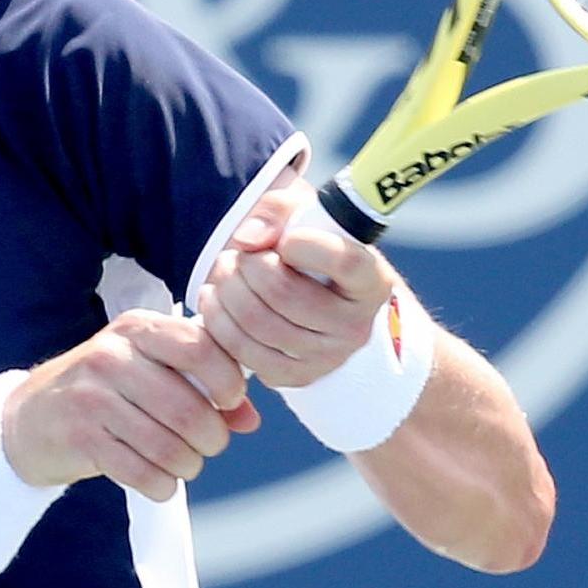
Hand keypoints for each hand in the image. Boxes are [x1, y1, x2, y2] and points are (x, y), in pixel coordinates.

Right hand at [0, 311, 261, 501]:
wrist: (30, 418)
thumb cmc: (105, 391)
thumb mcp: (149, 372)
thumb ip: (201, 386)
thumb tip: (249, 417)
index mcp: (138, 329)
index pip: (201, 348)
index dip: (228, 381)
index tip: (229, 401)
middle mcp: (113, 356)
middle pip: (190, 408)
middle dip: (212, 437)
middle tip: (209, 444)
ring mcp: (92, 397)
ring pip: (169, 445)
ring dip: (188, 464)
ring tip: (184, 463)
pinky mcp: (80, 437)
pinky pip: (141, 472)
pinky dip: (162, 485)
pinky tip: (160, 481)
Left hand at [195, 173, 393, 389]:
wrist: (317, 298)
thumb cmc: (310, 248)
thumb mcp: (304, 214)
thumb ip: (277, 210)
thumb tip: (248, 240)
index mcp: (371, 280)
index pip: (345, 262)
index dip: (307, 246)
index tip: (286, 240)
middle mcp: (355, 325)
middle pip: (283, 293)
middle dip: (246, 266)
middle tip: (237, 255)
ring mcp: (327, 357)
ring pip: (257, 322)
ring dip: (226, 290)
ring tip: (225, 271)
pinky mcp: (295, 377)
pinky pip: (242, 351)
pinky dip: (218, 321)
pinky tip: (217, 300)